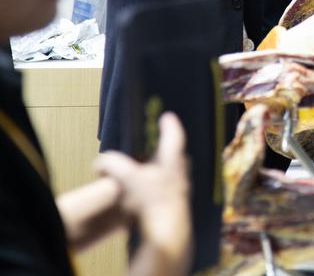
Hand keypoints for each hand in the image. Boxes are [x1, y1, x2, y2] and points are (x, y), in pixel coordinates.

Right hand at [93, 113, 190, 272]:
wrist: (166, 230)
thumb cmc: (150, 199)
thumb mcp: (126, 177)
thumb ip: (111, 164)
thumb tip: (99, 163)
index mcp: (172, 158)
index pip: (174, 135)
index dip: (170, 125)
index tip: (167, 116)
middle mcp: (180, 171)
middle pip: (174, 154)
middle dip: (163, 148)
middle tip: (155, 143)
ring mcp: (180, 188)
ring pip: (171, 172)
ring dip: (158, 169)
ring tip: (144, 169)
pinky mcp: (175, 204)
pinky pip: (166, 189)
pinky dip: (155, 186)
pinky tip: (143, 193)